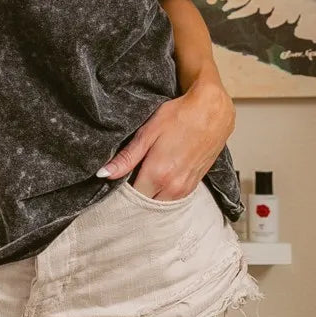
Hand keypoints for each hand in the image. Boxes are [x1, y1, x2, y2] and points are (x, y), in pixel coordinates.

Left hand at [96, 78, 235, 199]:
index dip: (120, 191)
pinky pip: (173, 199)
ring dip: (149, 195)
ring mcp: (186, 188)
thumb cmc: (179, 116)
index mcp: (157, 175)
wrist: (212, 112)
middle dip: (134, 196)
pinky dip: (163, 193)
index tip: (115, 182)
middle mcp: (173, 187)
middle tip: (127, 179)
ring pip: (160, 203)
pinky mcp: (195, 185)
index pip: (131, 198)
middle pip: (145, 204)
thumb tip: (103, 174)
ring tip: (142, 177)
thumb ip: (126, 158)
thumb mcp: (148, 133)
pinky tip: (158, 178)